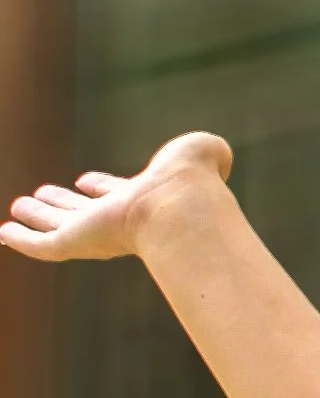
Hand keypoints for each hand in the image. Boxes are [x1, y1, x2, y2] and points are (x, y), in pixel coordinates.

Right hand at [2, 130, 232, 264]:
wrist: (178, 206)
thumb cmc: (192, 181)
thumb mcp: (202, 154)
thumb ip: (209, 151)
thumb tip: (219, 154)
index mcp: (142, 200)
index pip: (117, 195)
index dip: (103, 187)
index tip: (87, 180)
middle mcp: (117, 219)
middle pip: (83, 213)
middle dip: (63, 204)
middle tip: (42, 194)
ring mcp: (95, 233)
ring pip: (58, 228)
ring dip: (37, 218)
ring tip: (17, 207)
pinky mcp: (77, 244)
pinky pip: (43, 246)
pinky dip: (23, 240)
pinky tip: (5, 231)